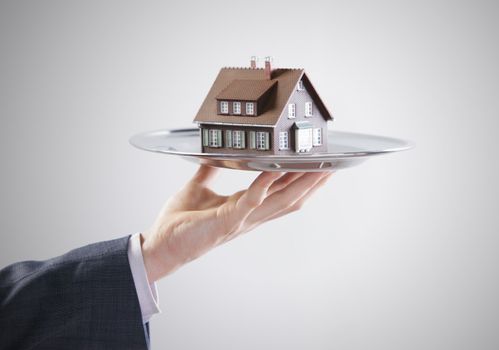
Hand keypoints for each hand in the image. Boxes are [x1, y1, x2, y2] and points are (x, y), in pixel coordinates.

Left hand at [141, 165, 332, 282]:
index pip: (281, 193)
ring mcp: (241, 220)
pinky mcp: (228, 221)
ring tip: (316, 166)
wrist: (160, 244)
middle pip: (290, 198)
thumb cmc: (179, 221)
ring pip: (279, 201)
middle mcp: (250, 216)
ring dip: (300, 183)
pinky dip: (264, 183)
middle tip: (331, 165)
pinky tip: (275, 167)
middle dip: (312, 182)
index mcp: (246, 208)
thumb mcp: (198, 188)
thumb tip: (214, 154)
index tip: (317, 165)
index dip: (301, 180)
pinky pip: (252, 200)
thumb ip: (209, 172)